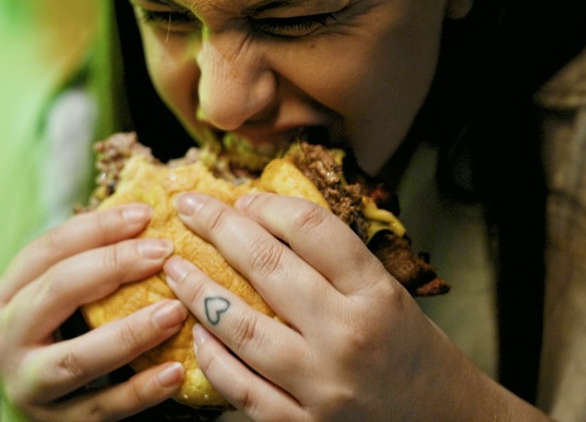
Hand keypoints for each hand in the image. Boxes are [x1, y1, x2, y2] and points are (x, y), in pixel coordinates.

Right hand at [0, 203, 188, 420]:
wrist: (29, 417)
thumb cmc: (53, 340)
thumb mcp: (48, 301)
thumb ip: (83, 266)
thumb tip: (143, 217)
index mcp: (3, 298)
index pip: (46, 250)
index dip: (96, 229)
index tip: (145, 214)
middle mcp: (5, 340)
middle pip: (56, 292)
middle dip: (113, 266)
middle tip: (163, 253)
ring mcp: (28, 386)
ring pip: (76, 357)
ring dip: (129, 332)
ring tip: (174, 311)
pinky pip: (103, 407)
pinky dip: (140, 390)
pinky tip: (174, 370)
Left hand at [165, 191, 542, 421]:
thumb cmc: (412, 352)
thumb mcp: (389, 294)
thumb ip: (335, 262)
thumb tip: (260, 218)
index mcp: (376, 294)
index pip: (313, 230)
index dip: (268, 205)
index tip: (241, 198)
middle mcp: (347, 336)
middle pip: (268, 268)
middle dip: (218, 228)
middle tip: (187, 205)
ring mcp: (321, 386)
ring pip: (240, 327)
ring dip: (198, 291)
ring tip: (173, 266)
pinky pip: (240, 387)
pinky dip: (211, 355)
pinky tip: (196, 330)